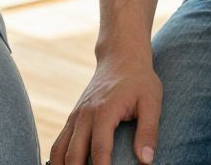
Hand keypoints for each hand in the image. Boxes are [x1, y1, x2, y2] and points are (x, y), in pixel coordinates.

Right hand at [50, 49, 161, 164]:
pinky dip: (58, 160)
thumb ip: (149, 131)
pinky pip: (58, 143)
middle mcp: (84, 115)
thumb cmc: (139, 80)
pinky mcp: (72, 118)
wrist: (120, 57)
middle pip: (74, 155)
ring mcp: (75, 116)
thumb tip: (146, 161)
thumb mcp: (152, 101)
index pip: (99, 150)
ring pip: (59, 151)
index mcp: (104, 112)